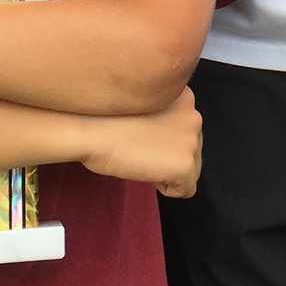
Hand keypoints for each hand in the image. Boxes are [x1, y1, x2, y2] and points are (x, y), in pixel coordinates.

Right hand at [79, 89, 203, 198]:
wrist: (91, 129)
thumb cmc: (103, 116)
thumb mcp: (145, 104)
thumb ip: (164, 116)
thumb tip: (167, 139)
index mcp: (184, 96)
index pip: (186, 130)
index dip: (164, 140)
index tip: (144, 138)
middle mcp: (195, 115)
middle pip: (192, 150)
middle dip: (169, 156)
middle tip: (140, 150)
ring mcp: (191, 141)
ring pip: (191, 170)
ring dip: (168, 171)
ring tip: (141, 159)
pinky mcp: (184, 165)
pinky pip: (185, 190)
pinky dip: (165, 188)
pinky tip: (144, 170)